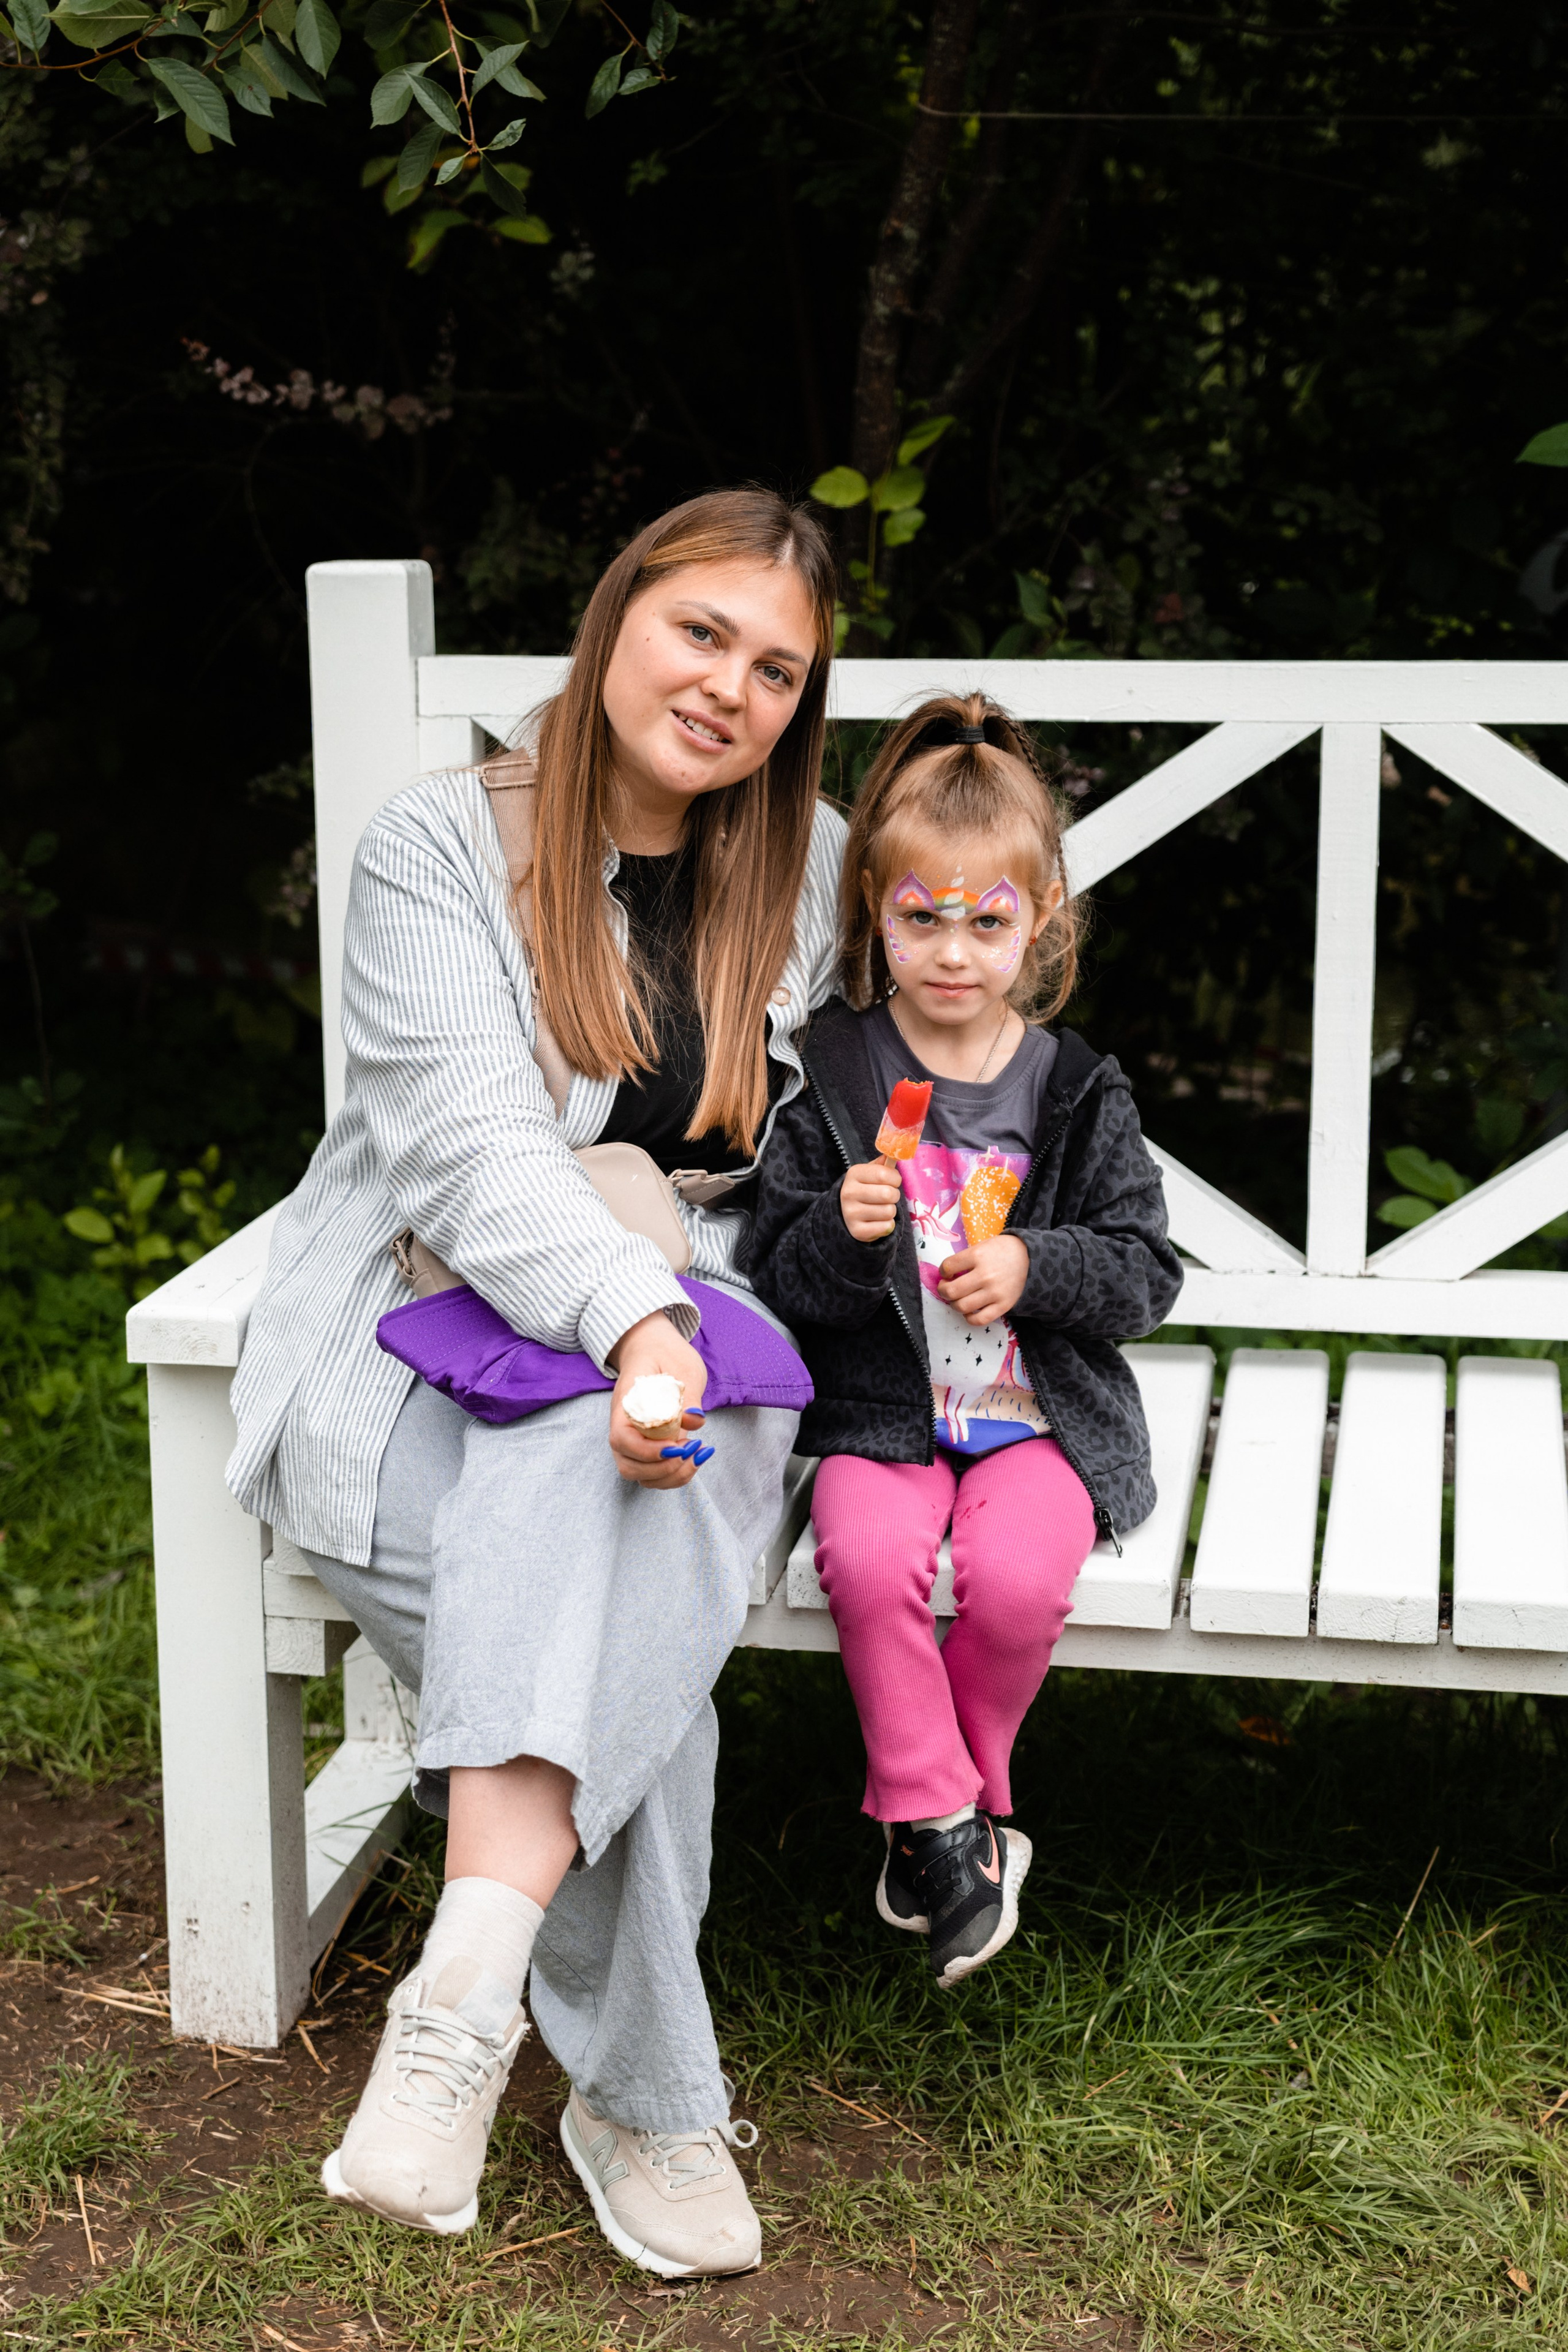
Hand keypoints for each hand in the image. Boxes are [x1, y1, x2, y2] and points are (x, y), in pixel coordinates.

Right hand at [605, 1312, 709, 1487]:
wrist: (653, 1348)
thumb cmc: (665, 1354)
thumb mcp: (681, 1366)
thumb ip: (687, 1395)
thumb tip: (695, 1418)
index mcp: (626, 1403)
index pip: (621, 1439)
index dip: (647, 1451)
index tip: (677, 1445)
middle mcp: (624, 1426)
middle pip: (627, 1465)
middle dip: (662, 1469)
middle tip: (690, 1449)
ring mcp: (634, 1439)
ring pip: (640, 1475)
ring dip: (670, 1476)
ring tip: (696, 1453)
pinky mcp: (648, 1447)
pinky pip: (654, 1473)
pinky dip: (675, 1474)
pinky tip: (695, 1457)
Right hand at [840, 1158, 902, 1241]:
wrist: (846, 1214)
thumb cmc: (865, 1189)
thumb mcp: (870, 1173)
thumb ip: (883, 1164)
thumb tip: (894, 1152)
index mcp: (854, 1174)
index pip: (884, 1174)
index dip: (895, 1179)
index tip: (892, 1181)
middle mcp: (849, 1193)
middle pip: (888, 1194)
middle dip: (894, 1196)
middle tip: (887, 1197)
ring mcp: (851, 1213)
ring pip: (889, 1211)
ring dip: (890, 1211)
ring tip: (880, 1209)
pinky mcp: (857, 1231)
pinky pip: (886, 1227)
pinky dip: (887, 1225)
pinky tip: (877, 1221)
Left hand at [936, 1235, 1029, 1327]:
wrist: (1030, 1258)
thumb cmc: (1001, 1251)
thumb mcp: (981, 1246)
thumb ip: (964, 1259)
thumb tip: (946, 1275)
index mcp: (977, 1256)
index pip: (948, 1267)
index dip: (943, 1271)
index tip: (946, 1273)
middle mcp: (985, 1275)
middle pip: (951, 1290)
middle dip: (943, 1290)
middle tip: (946, 1288)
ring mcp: (994, 1292)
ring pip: (962, 1306)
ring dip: (954, 1304)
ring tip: (957, 1299)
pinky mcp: (1003, 1306)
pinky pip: (979, 1319)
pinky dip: (969, 1318)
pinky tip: (969, 1311)